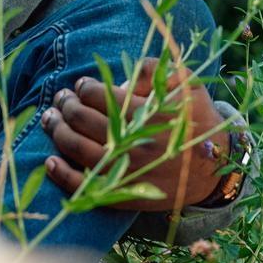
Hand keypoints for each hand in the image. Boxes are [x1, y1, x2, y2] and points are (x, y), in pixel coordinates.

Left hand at [42, 59, 228, 213]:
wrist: (213, 168)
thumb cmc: (198, 120)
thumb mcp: (188, 84)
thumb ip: (157, 69)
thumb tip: (125, 72)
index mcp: (145, 113)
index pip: (98, 95)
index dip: (83, 88)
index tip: (81, 85)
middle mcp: (131, 142)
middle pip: (80, 119)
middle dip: (64, 105)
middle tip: (61, 99)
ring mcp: (124, 170)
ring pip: (75, 147)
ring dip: (56, 130)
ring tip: (50, 119)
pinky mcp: (121, 194)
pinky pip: (83, 185)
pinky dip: (61, 174)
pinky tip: (49, 161)